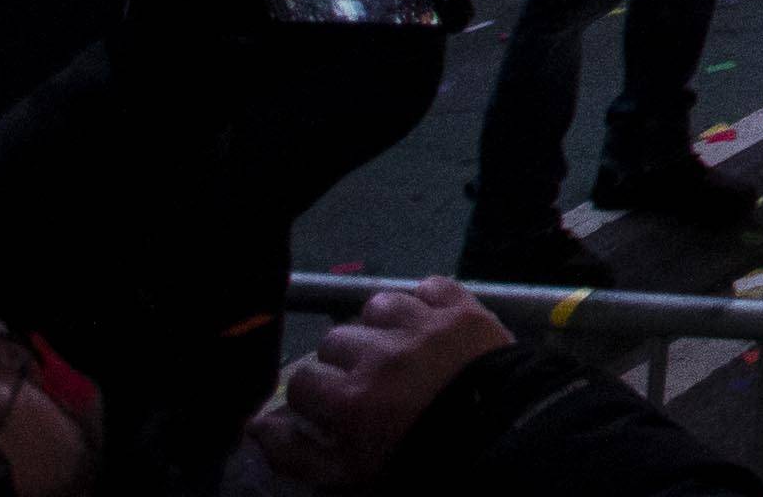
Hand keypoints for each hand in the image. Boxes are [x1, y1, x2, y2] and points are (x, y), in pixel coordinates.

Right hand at [249, 277, 508, 485]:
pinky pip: (429, 285)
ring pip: (378, 306)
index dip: (313, 395)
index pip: (302, 380)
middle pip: (336, 340)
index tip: (330, 407)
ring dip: (381, 326)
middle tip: (367, 382)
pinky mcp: (462, 309)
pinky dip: (425, 300)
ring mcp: (422, 325)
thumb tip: (254, 424)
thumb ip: (296, 452)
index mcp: (350, 400)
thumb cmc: (422, 463)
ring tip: (396, 349)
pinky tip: (427, 322)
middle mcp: (380, 355)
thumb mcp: (350, 477)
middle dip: (345, 361)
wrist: (508, 440)